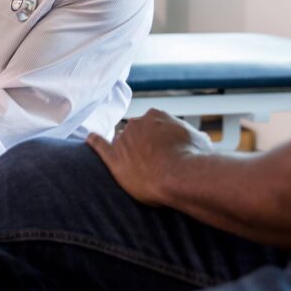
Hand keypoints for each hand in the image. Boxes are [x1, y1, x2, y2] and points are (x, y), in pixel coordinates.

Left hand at [87, 109, 212, 205]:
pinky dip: (94, 141)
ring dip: (126, 151)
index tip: (164, 151)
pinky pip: (99, 145)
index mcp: (156, 115)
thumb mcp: (199, 141)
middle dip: (142, 145)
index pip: (152, 125)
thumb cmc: (192, 158)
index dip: (158, 139)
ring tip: (136, 167)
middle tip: (154, 163)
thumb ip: (192, 137)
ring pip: (121, 142)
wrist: (178, 175)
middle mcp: (137, 123)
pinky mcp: (114, 158)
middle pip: (135, 132)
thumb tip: (197, 140)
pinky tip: (90, 140)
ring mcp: (124, 140)